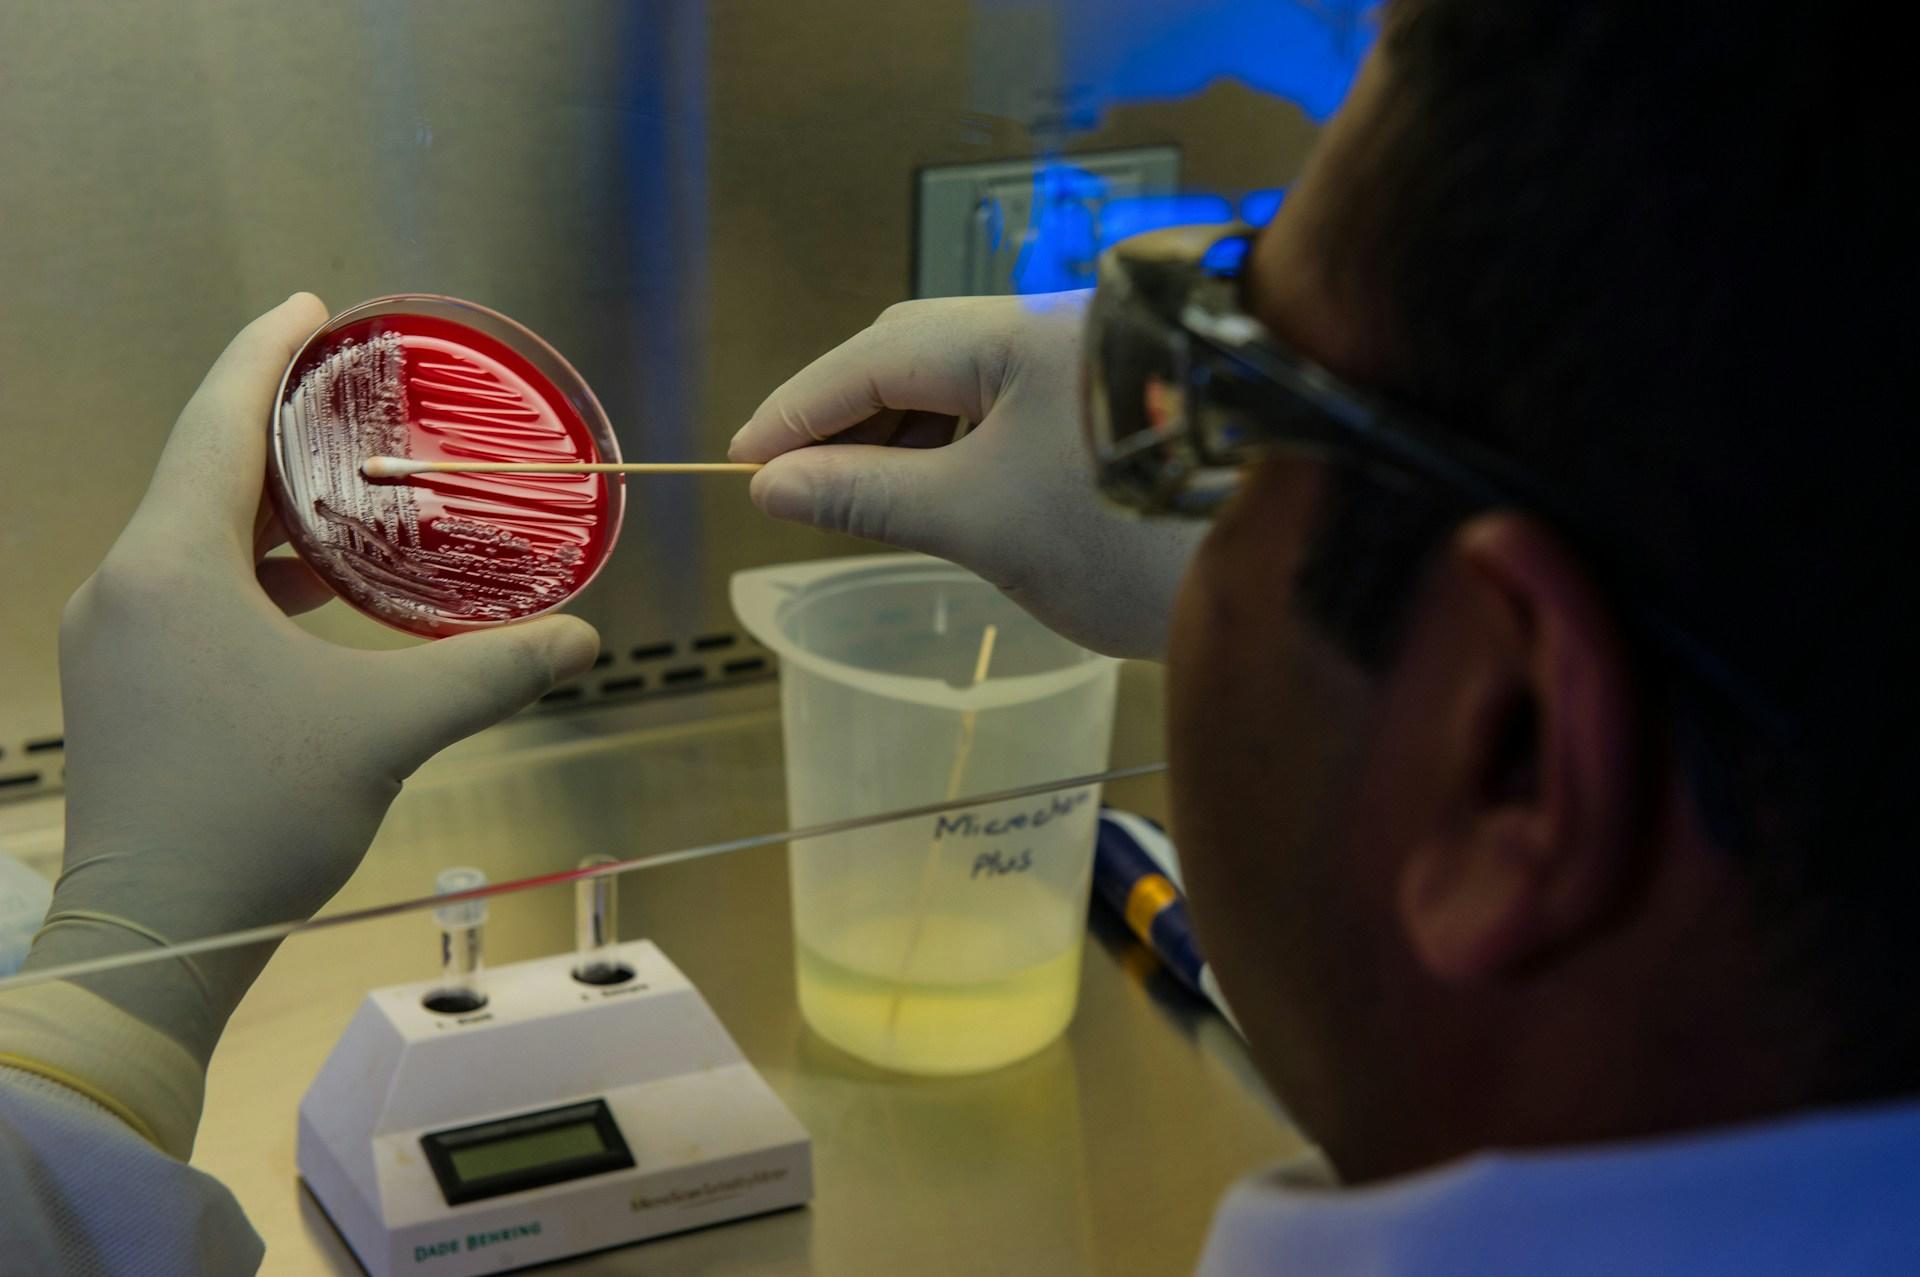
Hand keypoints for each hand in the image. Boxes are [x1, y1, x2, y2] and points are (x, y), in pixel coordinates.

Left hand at [24, 295, 599, 1062]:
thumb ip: (489, 672)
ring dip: (269, 507)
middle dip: (278, 426)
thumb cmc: (250, 815)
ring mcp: (115, 639)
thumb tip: (581, 641)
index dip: (265, 354)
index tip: (311, 309)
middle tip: (352, 396)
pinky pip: (187, 591)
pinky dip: (251, 571)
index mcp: (170, 565)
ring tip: (349, 488)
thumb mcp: (386, 729)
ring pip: (194, 536)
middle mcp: (126, 585)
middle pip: (203, 471)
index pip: (217, 420)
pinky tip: (314, 597)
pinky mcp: (125, 688)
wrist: (153, 934)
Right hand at [728, 292, 1204, 659]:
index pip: (873, 357)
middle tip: (789, 487)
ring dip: (900, 440)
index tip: (740, 461)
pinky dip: (955, 453)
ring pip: (963, 390)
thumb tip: (773, 483)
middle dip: (846, 420)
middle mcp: (1052, 331)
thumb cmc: (1132, 540)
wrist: (1286, 570)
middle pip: (915, 358)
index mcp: (1015, 335)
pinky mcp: (1110, 411)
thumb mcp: (979, 521)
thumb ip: (868, 495)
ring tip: (851, 501)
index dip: (798, 410)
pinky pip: (1006, 416)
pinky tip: (930, 495)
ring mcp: (1086, 368)